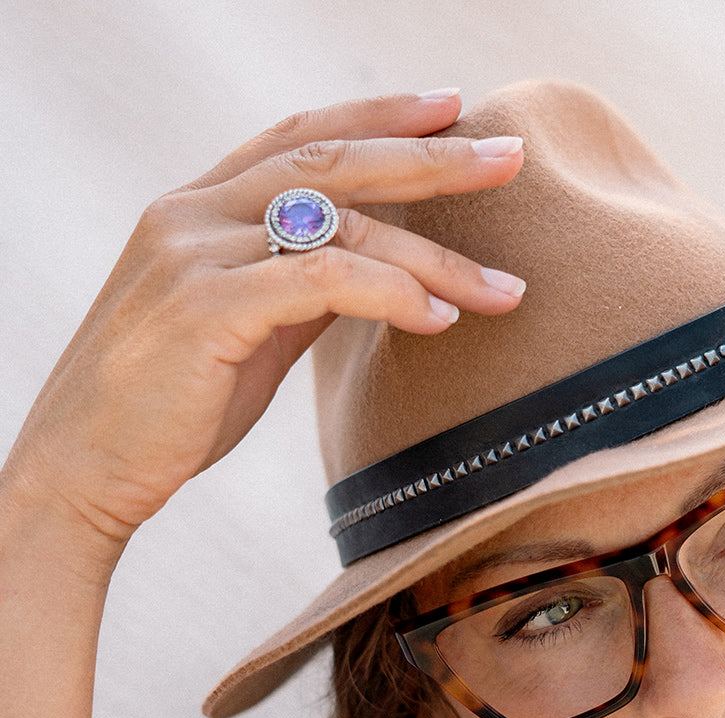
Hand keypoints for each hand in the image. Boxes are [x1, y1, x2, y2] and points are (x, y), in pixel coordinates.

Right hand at [2, 90, 524, 573]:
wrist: (82, 470)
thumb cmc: (170, 409)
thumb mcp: (246, 333)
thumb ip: (299, 290)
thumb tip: (376, 274)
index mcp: (200, 208)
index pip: (302, 138)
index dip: (380, 116)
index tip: (451, 108)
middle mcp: (193, 212)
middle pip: (333, 161)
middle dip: (430, 157)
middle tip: (510, 155)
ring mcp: (194, 253)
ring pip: (339, 223)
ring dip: (435, 254)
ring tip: (505, 289)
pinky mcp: (204, 307)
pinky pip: (321, 281)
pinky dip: (390, 294)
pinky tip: (440, 319)